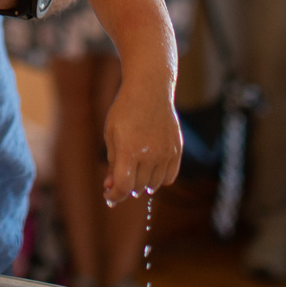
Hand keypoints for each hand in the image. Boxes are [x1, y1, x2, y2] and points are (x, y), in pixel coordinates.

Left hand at [100, 80, 182, 205]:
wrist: (149, 89)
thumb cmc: (125, 111)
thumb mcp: (111, 135)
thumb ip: (113, 163)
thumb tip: (111, 188)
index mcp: (129, 150)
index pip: (123, 186)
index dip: (114, 196)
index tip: (109, 197)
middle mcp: (150, 154)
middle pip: (138, 187)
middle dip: (126, 187)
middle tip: (119, 180)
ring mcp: (166, 152)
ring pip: (154, 184)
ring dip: (142, 184)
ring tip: (135, 172)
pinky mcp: (177, 150)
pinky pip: (170, 177)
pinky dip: (160, 179)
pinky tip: (151, 170)